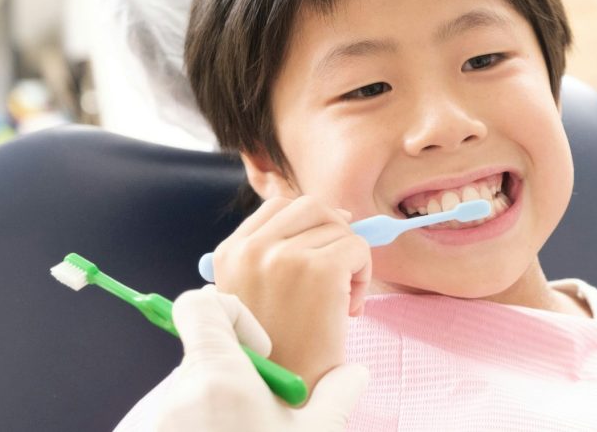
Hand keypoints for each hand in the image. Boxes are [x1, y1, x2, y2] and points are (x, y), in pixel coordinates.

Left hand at [153, 286, 368, 431]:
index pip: (201, 304)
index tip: (260, 356)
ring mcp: (150, 421)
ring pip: (186, 398)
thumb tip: (355, 372)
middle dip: (234, 382)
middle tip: (263, 421)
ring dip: (215, 415)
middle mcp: (174, 393)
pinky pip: (168, 424)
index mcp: (216, 375)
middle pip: (202, 360)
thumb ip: (336, 395)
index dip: (233, 316)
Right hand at [211, 195, 371, 388]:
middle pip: (312, 207)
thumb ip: (277, 253)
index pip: (279, 206)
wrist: (282, 391)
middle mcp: (253, 249)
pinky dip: (364, 274)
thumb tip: (336, 214)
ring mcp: (285, 257)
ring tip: (342, 300)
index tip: (326, 247)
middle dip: (334, 232)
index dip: (312, 220)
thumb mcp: (257, 291)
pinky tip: (351, 307)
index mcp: (231, 252)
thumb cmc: (277, 348)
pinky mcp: (320, 270)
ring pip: (340, 229)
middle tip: (341, 270)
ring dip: (351, 260)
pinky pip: (358, 247)